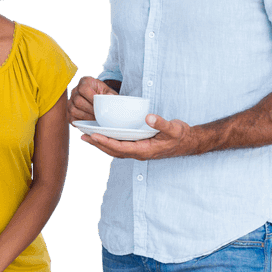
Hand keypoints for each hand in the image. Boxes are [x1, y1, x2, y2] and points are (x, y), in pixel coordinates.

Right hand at [68, 76, 115, 121]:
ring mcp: (70, 101)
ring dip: (86, 116)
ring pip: (73, 110)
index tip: (99, 103)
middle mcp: (75, 91)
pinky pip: (72, 118)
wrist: (100, 99)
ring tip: (96, 118)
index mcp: (85, 82)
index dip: (91, 97)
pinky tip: (90, 121)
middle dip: (90, 109)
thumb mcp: (109, 92)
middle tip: (100, 114)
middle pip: (78, 101)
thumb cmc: (104, 95)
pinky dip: (81, 121)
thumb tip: (110, 96)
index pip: (83, 89)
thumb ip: (110, 94)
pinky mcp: (69, 112)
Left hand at [80, 114, 196, 159]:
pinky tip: (102, 136)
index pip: (120, 147)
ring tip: (87, 137)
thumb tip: (148, 117)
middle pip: (113, 151)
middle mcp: (139, 153)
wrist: (187, 142)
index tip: (94, 136)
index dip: (106, 142)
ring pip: (115, 150)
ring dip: (101, 145)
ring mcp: (138, 152)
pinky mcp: (138, 148)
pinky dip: (109, 143)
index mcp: (145, 150)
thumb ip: (161, 123)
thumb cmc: (180, 135)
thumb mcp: (173, 128)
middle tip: (84, 136)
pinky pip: (120, 147)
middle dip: (98, 144)